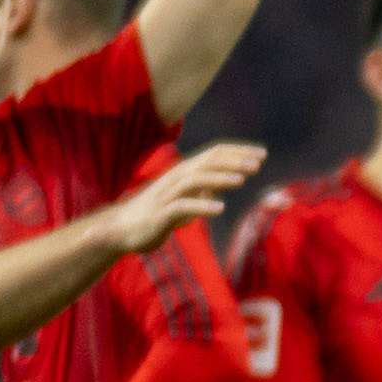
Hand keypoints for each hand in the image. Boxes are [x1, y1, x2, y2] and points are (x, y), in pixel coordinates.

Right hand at [99, 142, 264, 255]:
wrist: (120, 230)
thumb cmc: (155, 215)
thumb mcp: (183, 202)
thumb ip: (199, 194)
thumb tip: (215, 190)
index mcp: (184, 174)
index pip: (213, 154)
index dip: (237, 152)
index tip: (261, 154)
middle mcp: (176, 179)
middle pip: (206, 162)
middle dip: (233, 160)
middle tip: (258, 163)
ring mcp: (167, 195)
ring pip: (195, 179)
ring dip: (219, 177)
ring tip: (242, 179)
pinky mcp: (161, 214)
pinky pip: (182, 207)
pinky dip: (201, 206)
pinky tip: (220, 209)